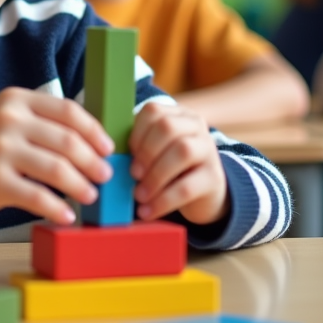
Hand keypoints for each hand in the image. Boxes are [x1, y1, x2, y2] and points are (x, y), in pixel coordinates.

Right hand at [0, 87, 113, 225]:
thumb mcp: (5, 120)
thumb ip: (40, 123)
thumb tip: (90, 142)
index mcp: (16, 100)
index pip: (68, 111)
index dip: (94, 131)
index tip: (108, 148)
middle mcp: (9, 121)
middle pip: (68, 140)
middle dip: (93, 161)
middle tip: (105, 176)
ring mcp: (0, 150)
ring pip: (58, 169)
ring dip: (81, 186)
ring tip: (90, 196)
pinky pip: (38, 197)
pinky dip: (57, 208)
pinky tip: (66, 216)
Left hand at [128, 101, 228, 225]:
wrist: (204, 194)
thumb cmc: (169, 170)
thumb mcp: (154, 154)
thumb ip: (136, 149)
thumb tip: (107, 160)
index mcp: (177, 115)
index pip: (153, 111)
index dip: (136, 133)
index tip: (127, 154)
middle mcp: (196, 126)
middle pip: (168, 127)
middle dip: (145, 152)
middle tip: (133, 174)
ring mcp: (208, 150)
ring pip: (182, 152)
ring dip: (154, 175)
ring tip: (139, 195)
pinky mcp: (214, 178)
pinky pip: (187, 187)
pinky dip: (162, 201)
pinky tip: (148, 211)